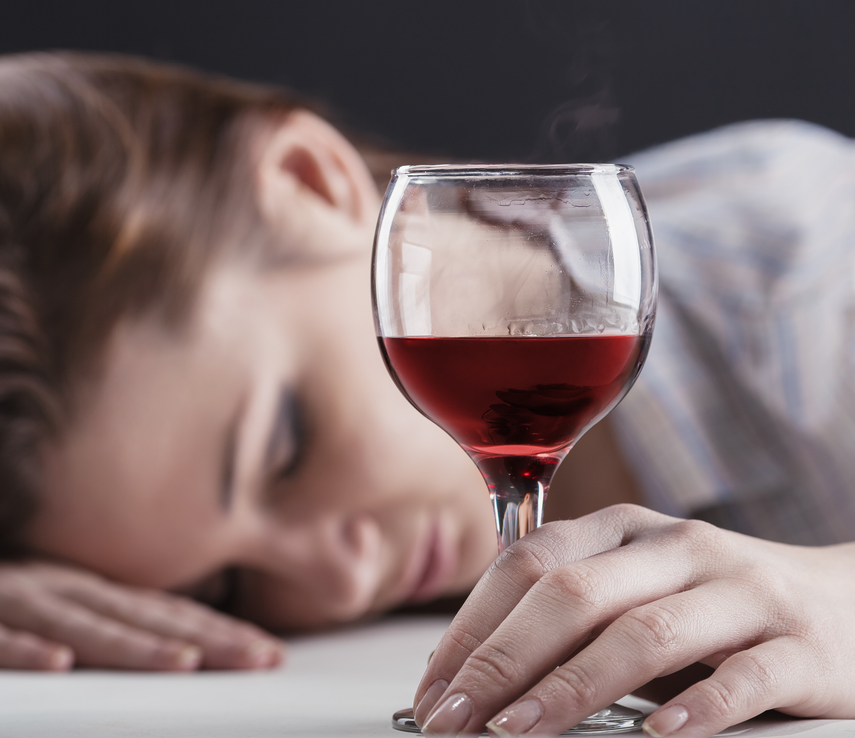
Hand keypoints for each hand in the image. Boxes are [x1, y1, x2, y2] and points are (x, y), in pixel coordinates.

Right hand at [0, 559, 283, 671]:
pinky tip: (51, 665)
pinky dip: (13, 650)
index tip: (270, 653)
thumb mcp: (30, 605)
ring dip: (129, 644)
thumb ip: (89, 620)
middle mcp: (39, 584)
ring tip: (185, 665)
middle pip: (131, 615)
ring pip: (68, 623)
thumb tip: (160, 641)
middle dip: (202, 640)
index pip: (155, 610)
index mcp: (67, 585)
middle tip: (262, 659)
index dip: (214, 631)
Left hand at [412, 504, 854, 736]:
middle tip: (455, 718)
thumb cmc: (718, 605)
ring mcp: (741, 591)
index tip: (435, 685)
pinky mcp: (800, 643)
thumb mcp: (639, 590)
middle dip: (501, 660)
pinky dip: (697, 709)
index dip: (472, 624)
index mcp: (624, 530)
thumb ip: (571, 616)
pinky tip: (658, 737)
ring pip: (644, 632)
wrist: (848, 604)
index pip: (528, 562)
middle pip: (572, 594)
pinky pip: (744, 676)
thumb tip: (476, 670)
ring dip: (572, 686)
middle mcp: (676, 548)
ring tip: (520, 731)